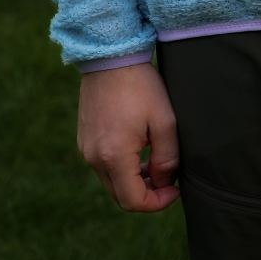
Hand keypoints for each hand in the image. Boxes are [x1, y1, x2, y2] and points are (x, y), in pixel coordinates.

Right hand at [77, 62, 181, 211]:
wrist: (111, 56)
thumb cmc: (141, 86)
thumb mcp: (164, 120)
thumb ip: (167, 158)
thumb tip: (165, 181)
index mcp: (114, 157)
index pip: (133, 201)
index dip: (157, 203)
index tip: (176, 190)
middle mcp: (94, 158)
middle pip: (120, 195)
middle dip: (147, 193)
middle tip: (169, 178)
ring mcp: (86, 149)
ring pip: (111, 181)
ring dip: (134, 180)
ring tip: (156, 161)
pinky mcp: (84, 139)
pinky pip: (103, 165)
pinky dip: (122, 166)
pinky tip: (139, 148)